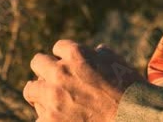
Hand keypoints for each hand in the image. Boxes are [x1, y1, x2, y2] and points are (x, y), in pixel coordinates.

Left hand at [23, 39, 145, 120]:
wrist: (132, 119)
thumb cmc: (129, 91)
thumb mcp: (116, 62)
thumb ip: (98, 54)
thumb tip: (92, 52)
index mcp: (76, 54)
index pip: (58, 47)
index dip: (65, 57)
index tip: (70, 66)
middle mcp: (60, 72)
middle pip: (38, 63)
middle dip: (45, 70)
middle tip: (53, 81)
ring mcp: (52, 98)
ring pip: (31, 90)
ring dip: (41, 94)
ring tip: (52, 102)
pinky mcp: (49, 121)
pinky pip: (39, 117)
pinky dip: (48, 118)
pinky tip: (62, 119)